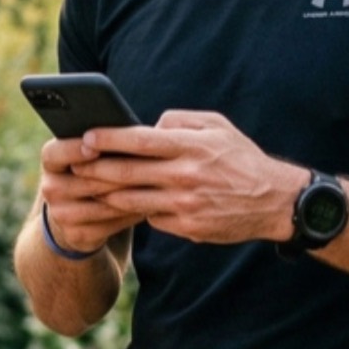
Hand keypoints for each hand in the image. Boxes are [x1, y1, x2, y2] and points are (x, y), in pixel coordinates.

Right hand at [40, 134, 144, 253]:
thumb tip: (136, 132)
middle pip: (88, 179)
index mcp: (51, 162)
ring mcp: (61, 214)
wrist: (74, 215)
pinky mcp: (78, 234)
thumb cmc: (93, 171)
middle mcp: (51, 188)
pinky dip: (134, 212)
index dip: (73, 150)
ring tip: (159, 183)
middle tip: (152, 163)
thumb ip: (103, 142)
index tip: (94, 147)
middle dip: (122, 170)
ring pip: (105, 202)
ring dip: (134, 192)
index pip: (56, 153)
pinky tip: (152, 203)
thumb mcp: (88, 155)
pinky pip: (113, 222)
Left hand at [73, 110, 307, 243]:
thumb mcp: (217, 127)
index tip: (86, 136)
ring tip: (86, 186)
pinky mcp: (186, 227)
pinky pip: (149, 217)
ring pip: (130, 200)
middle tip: (73, 164)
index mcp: (192, 147)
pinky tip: (120, 205)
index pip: (140, 140)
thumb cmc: (241, 159)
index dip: (108, 139)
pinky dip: (134, 210)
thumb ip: (179, 121)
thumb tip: (147, 126)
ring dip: (104, 193)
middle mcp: (186, 176)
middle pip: (126, 172)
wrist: (275, 202)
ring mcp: (185, 204)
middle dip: (94, 168)